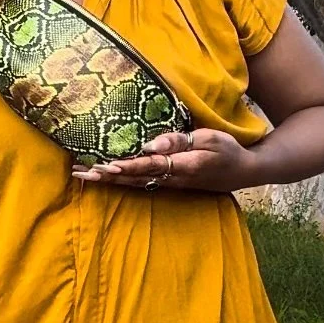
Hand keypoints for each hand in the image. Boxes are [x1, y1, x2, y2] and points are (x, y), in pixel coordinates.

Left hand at [72, 127, 251, 193]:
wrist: (243, 171)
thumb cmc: (227, 150)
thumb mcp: (209, 138)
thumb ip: (179, 141)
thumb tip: (150, 144)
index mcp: (182, 166)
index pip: (149, 166)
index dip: (127, 167)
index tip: (106, 166)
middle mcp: (172, 179)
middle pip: (133, 178)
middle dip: (106, 177)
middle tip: (80, 174)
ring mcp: (169, 184)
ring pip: (134, 183)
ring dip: (108, 181)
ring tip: (84, 176)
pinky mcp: (169, 184)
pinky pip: (141, 183)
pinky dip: (121, 182)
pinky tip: (106, 178)